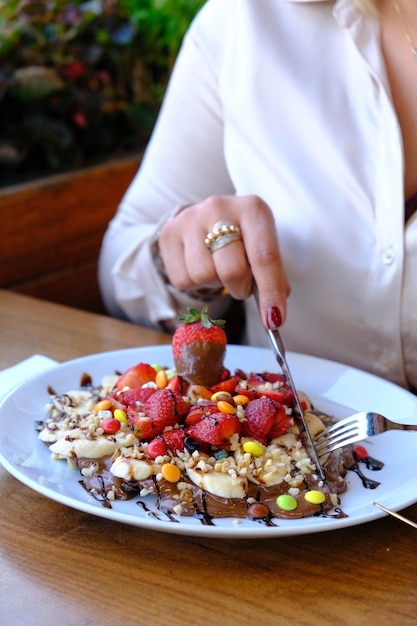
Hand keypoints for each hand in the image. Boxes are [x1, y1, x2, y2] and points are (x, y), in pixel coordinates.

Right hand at [158, 195, 289, 325]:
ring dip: (216, 283)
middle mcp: (219, 207)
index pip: (264, 256)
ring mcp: (190, 219)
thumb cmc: (242, 238)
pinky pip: (182, 280)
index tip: (274, 320)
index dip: (271, 291)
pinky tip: (201, 266)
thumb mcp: (263, 246)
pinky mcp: (169, 233)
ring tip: (218, 269)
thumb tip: (273, 315)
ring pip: (204, 275)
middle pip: (232, 270)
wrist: (207, 218)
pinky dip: (195, 284)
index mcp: (252, 209)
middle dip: (240, 287)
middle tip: (242, 283)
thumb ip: (273, 276)